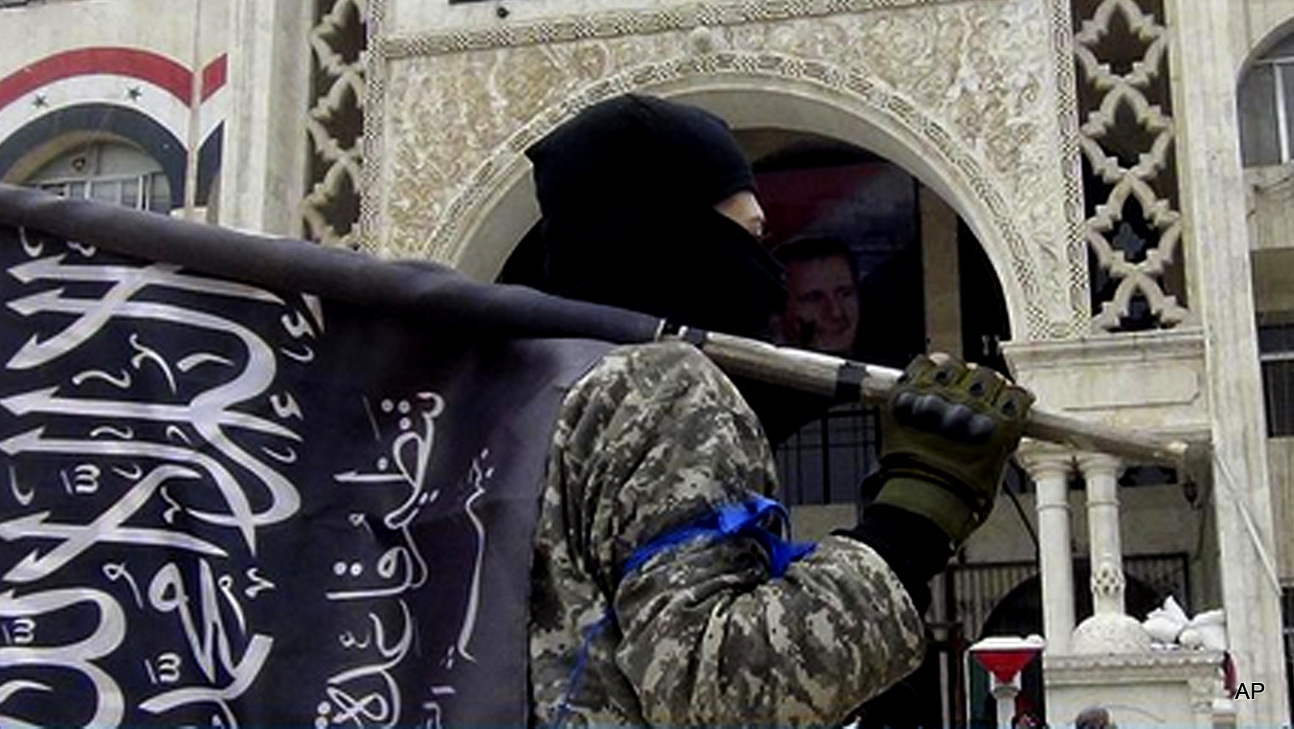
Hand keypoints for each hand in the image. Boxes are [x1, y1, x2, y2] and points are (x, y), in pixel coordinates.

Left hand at [870, 354, 1032, 544]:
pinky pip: (918, 366)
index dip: (1010, 397)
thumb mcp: (995, 468)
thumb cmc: (959, 498)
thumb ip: (996, 438)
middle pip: (984, 376)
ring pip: (951, 365)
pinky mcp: (907, 397)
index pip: (1015, 394)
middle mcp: (972, 406)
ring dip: (951, 373)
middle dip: (982, 384)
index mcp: (1000, 423)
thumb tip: (993, 423)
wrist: (921, 505)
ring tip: (946, 386)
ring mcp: (938, 398)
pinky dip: (921, 370)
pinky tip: (923, 380)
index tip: (1004, 400)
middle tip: (973, 395)